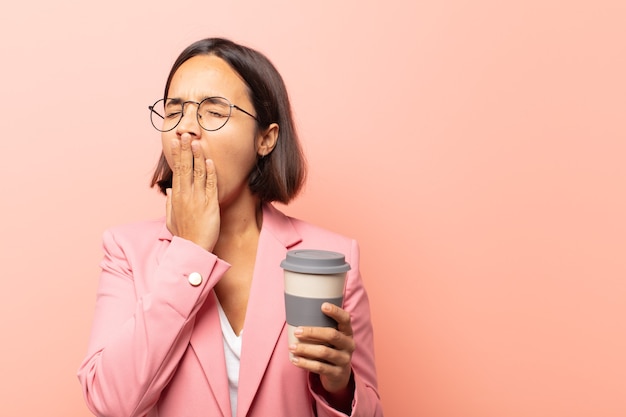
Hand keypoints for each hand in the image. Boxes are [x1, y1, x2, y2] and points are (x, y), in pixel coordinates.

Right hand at [166, 134, 219, 250]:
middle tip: (185, 134)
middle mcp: (185, 195)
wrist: (193, 249)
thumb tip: (169, 188)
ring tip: (197, 141)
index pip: (177, 170)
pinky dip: (210, 173)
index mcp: (177, 196)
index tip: (175, 142)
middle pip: (185, 168)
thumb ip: (170, 202)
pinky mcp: (209, 205)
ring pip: (197, 173)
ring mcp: (197, 199)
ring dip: (197, 156)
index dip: (177, 155)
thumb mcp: (171, 218)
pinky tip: (210, 161)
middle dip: (185, 150)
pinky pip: (210, 186)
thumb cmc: (184, 234)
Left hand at [289, 303, 355, 396]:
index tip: (323, 306)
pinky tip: (295, 360)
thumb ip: (322, 326)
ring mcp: (344, 360)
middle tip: (297, 331)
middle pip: (332, 335)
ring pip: (324, 352)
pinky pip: (320, 367)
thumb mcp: (331, 338)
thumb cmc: (330, 349)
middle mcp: (349, 345)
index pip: (345, 319)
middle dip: (313, 332)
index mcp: (347, 332)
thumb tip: (298, 311)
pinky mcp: (337, 373)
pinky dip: (305, 363)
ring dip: (306, 349)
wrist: (339, 375)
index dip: (336, 312)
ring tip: (292, 347)